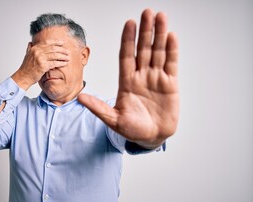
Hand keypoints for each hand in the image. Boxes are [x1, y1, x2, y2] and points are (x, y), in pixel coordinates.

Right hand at [12, 40, 69, 89]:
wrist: (23, 77)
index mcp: (34, 48)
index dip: (56, 42)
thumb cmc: (26, 68)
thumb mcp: (27, 56)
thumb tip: (30, 42)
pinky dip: (61, 63)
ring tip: (68, 57)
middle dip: (62, 49)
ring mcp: (40, 58)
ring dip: (63, 56)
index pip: (47, 42)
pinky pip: (55, 63)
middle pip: (53, 48)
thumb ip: (29, 49)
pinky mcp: (43, 66)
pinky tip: (65, 63)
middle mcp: (37, 52)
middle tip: (67, 51)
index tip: (62, 43)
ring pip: (55, 55)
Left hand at [78, 9, 178, 147]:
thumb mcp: (114, 120)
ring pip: (157, 52)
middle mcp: (141, 76)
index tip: (129, 24)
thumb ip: (99, 108)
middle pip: (142, 49)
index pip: (126, 56)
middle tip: (146, 12)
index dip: (128, 40)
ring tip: (160, 17)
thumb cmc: (132, 130)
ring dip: (159, 35)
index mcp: (126, 82)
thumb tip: (80, 97)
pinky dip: (172, 50)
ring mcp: (156, 78)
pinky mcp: (170, 84)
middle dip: (144, 31)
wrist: (151, 137)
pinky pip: (171, 64)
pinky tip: (171, 36)